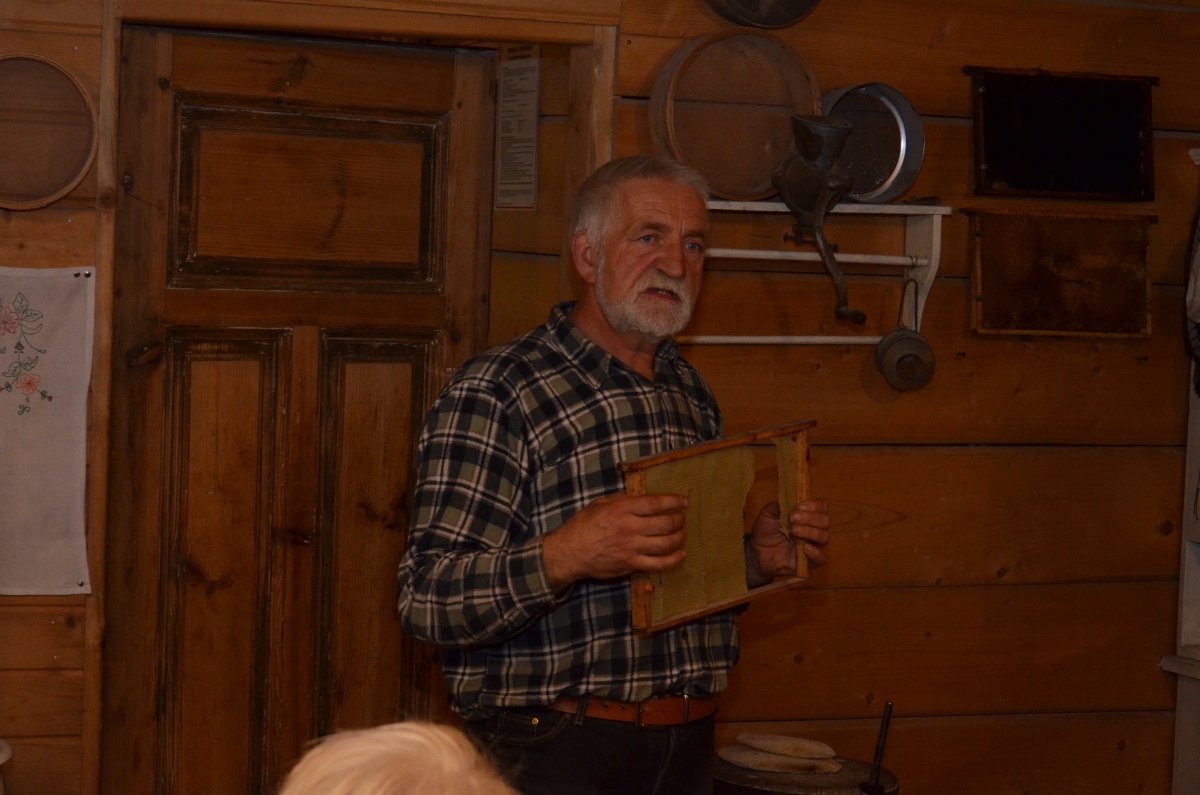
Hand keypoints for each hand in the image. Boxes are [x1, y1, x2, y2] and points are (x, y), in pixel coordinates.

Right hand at [542, 492, 688, 591]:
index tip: (683, 501)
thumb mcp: (599, 504)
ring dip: (679, 538)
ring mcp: (632, 548)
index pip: (655, 503)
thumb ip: (620, 498)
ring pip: (666, 544)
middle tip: (681, 518)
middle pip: (666, 524)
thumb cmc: (582, 526)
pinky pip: (659, 564)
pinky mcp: (632, 565)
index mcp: (622, 510)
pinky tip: (681, 555)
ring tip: (682, 533)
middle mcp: (630, 528)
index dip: (673, 501)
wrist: (570, 553)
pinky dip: (674, 560)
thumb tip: (637, 495)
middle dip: (679, 520)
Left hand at [746, 499, 829, 586]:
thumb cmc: (765, 530)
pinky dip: (816, 553)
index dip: (814, 505)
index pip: (822, 507)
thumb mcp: (768, 514)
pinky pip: (821, 559)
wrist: (756, 551)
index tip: (799, 506)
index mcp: (806, 515)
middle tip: (793, 518)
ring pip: (824, 537)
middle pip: (825, 521)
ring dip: (810, 532)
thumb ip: (779, 505)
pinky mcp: (808, 562)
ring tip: (793, 531)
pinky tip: (805, 548)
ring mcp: (812, 545)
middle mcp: (813, 529)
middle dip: (810, 518)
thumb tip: (791, 499)